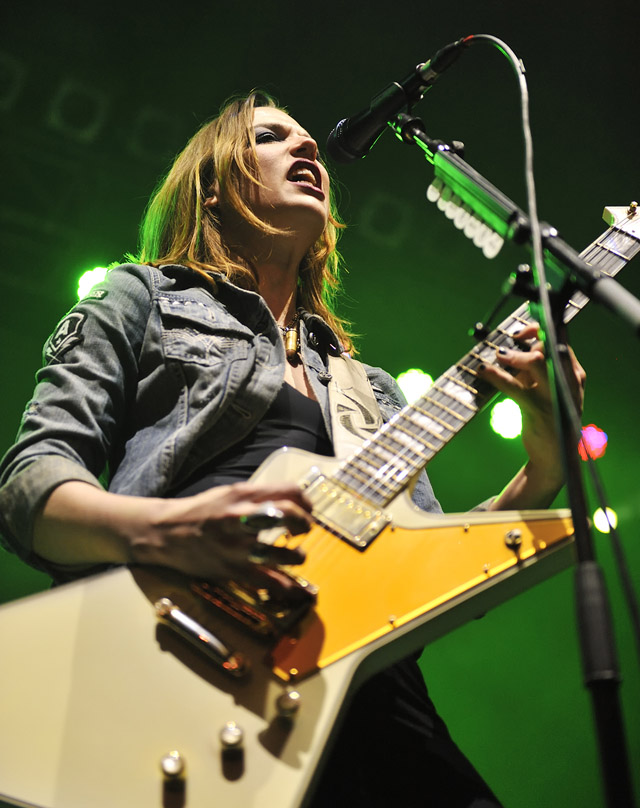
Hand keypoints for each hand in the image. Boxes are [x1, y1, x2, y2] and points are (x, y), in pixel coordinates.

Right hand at [137, 481, 312, 581]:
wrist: (166, 533)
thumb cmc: (202, 512)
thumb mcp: (229, 494)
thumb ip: (259, 497)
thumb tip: (293, 501)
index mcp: (242, 495)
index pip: (288, 492)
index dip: (305, 501)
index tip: (308, 509)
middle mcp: (240, 518)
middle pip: (287, 514)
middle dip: (305, 523)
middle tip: (304, 530)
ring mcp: (237, 547)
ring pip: (282, 553)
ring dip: (298, 556)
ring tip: (297, 555)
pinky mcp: (232, 571)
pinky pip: (268, 582)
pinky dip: (286, 587)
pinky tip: (293, 587)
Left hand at [478, 323, 585, 493]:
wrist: (554, 456)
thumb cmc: (548, 419)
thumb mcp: (544, 391)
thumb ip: (532, 372)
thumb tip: (507, 350)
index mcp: (573, 374)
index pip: (559, 342)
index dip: (539, 331)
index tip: (521, 332)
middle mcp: (567, 381)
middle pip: (548, 346)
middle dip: (527, 337)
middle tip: (508, 341)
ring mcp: (553, 395)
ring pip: (535, 361)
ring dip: (512, 354)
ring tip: (497, 354)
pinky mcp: (536, 409)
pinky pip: (513, 386)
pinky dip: (495, 375)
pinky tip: (482, 371)